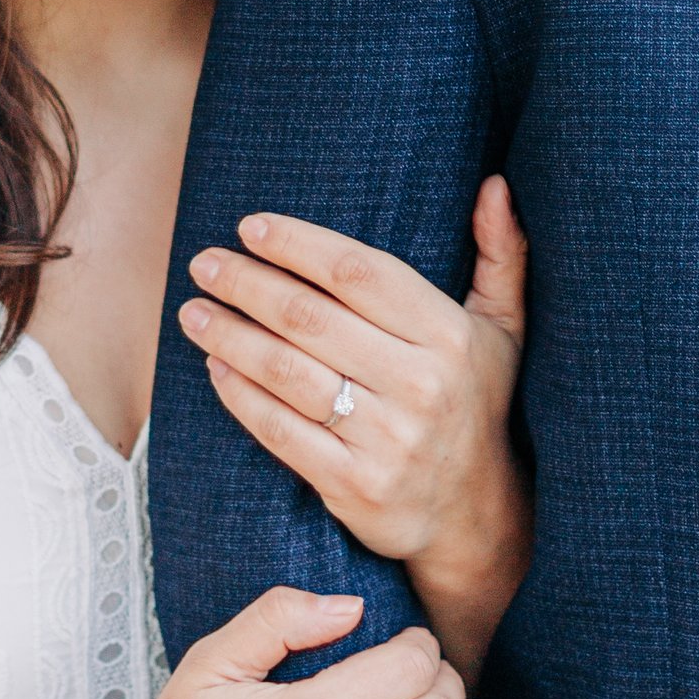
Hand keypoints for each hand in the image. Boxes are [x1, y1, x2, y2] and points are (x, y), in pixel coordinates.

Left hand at [179, 180, 532, 675]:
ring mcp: (385, 439)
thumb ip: (500, 255)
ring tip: (194, 310)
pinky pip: (278, 430)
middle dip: (247, 284)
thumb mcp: (505, 329)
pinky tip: (214, 366)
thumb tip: (496, 185)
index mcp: (450, 336)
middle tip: (205, 263)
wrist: (476, 514)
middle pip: (310, 318)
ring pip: (285, 372)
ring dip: (229, 335)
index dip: (298, 245)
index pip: (358, 273)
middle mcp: (420, 384)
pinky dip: (238, 394)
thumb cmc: (476, 402)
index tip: (250, 227)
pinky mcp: (353, 484)